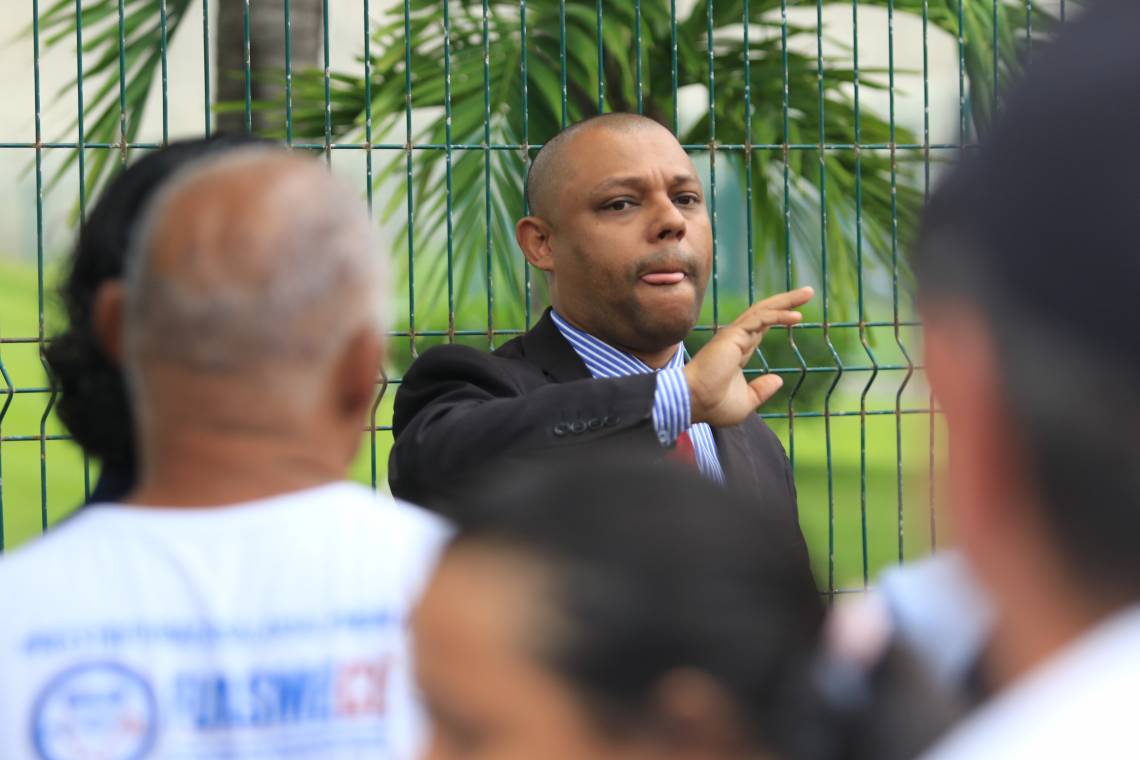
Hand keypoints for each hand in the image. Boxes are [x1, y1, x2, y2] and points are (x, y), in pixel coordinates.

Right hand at [683, 287, 813, 425]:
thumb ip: (761, 390)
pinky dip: (779, 315)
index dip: (779, 318)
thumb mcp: (746, 402)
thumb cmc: (713, 405)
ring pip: (764, 310)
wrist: (694, 402)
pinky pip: (761, 319)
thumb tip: (778, 380)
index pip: (761, 328)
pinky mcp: (733, 335)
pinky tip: (796, 317)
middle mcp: (736, 339)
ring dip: (787, 301)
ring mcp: (733, 335)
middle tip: (808, 292)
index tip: (798, 315)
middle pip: (765, 313)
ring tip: (808, 293)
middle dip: (787, 302)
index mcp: (738, 351)